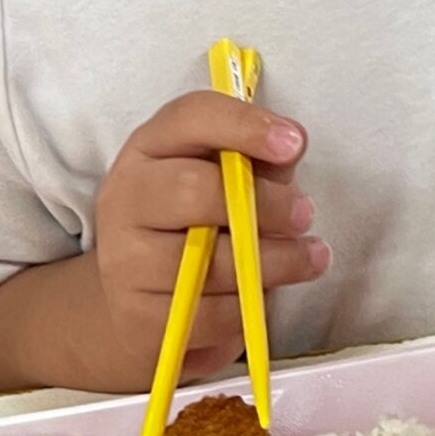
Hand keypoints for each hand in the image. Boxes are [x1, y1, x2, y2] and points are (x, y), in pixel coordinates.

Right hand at [91, 93, 328, 383]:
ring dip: (274, 261)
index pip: (190, 117)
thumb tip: (291, 144)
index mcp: (150, 147)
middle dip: (264, 203)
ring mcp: (124, 260)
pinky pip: (208, 314)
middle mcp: (126, 196)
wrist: (140, 300)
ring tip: (310, 257)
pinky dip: (248, 308)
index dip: (245, 125)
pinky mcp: (137, 317)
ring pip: (208, 261)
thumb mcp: (226, 178)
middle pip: (194, 189)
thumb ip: (259, 158)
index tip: (294, 143)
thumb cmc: (199, 222)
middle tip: (305, 215)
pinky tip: (265, 296)